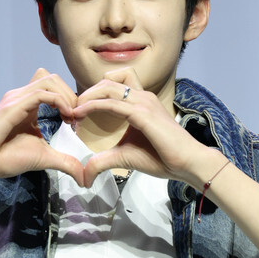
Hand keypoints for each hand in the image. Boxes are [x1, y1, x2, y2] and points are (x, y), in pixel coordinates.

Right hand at [0, 70, 84, 186]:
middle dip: (72, 95)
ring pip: (49, 80)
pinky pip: (41, 93)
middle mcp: (22, 97)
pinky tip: (66, 118)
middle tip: (77, 118)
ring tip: (73, 118)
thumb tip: (84, 177)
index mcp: (29, 105)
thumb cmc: (4, 158)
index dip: (71, 99)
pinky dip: (58, 101)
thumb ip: (65, 162)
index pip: (54, 86)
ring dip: (67, 97)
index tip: (77, 122)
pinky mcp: (12, 106)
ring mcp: (16, 98)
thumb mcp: (43, 158)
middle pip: (54, 78)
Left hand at [72, 69, 208, 186]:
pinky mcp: (143, 113)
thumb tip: (85, 176)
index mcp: (140, 102)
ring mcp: (143, 102)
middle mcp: (142, 96)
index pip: (113, 86)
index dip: (93, 94)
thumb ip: (104, 161)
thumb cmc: (163, 158)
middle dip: (86, 92)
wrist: (187, 163)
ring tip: (73, 110)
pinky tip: (80, 114)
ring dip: (86, 96)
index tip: (77, 111)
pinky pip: (112, 103)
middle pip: (107, 81)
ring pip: (108, 87)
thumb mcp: (125, 157)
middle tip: (71, 110)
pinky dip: (93, 105)